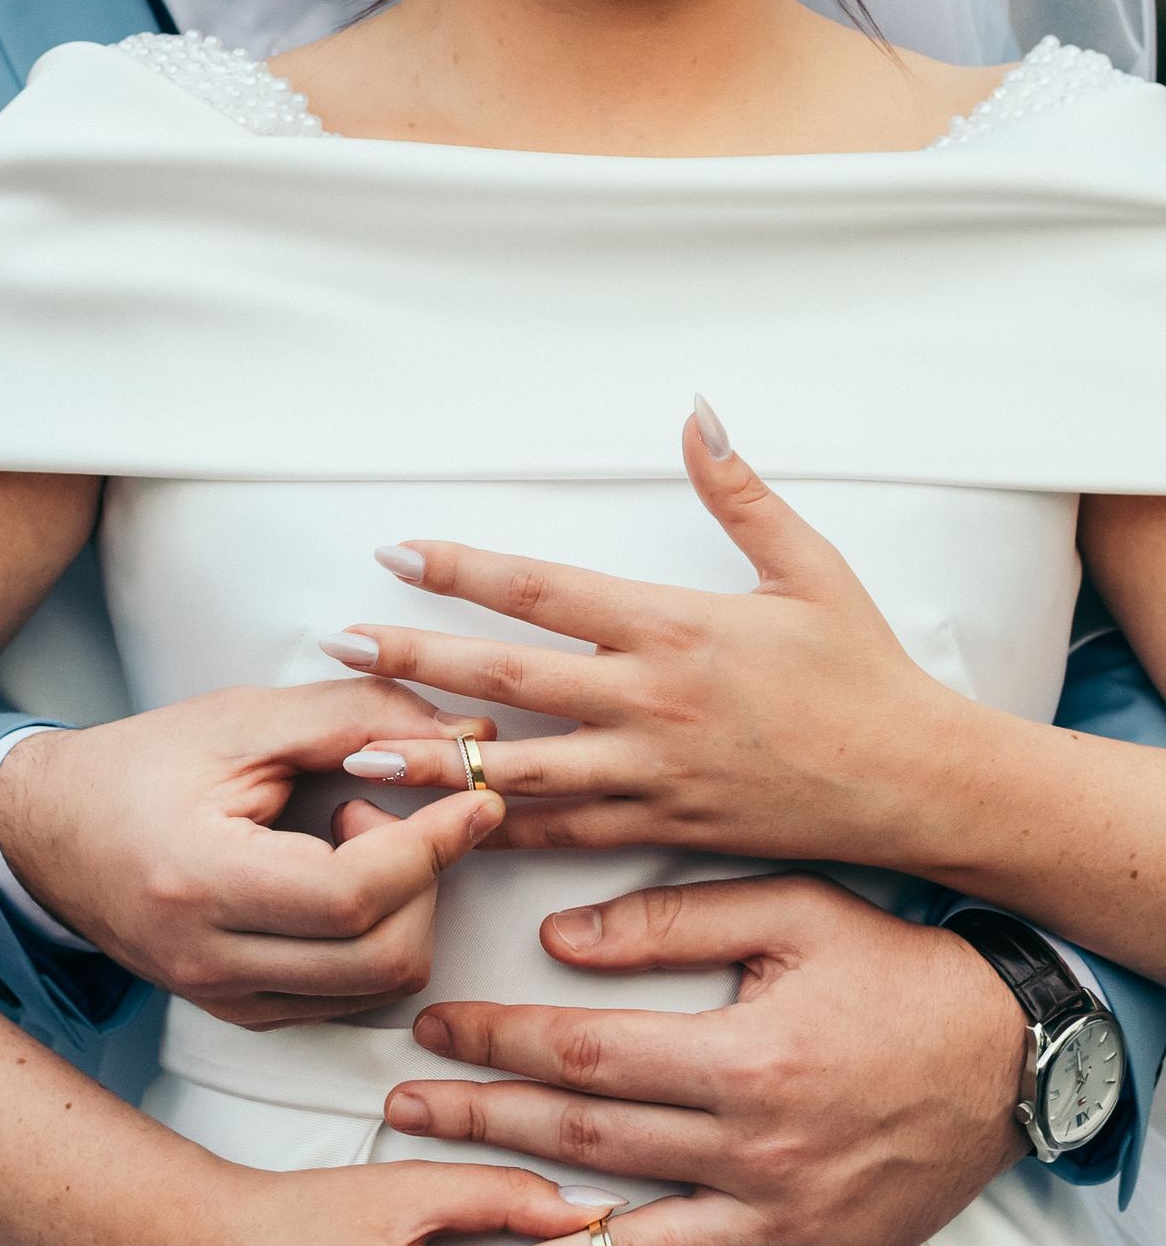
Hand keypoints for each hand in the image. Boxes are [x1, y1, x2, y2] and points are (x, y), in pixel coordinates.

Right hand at [0, 679, 501, 1026]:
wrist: (54, 835)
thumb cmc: (142, 767)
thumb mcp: (242, 719)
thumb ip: (356, 717)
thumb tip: (468, 737)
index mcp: (197, 881)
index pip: (352, 896)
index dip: (432, 847)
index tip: (476, 797)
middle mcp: (209, 961)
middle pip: (381, 957)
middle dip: (426, 880)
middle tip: (388, 811)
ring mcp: (227, 1000)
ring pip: (379, 986)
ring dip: (405, 909)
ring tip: (351, 840)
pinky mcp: (246, 1014)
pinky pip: (352, 996)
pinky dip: (377, 938)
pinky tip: (338, 879)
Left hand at [320, 402, 959, 865]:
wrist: (909, 782)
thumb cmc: (863, 672)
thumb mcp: (809, 568)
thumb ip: (741, 493)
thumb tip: (698, 412)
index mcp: (674, 627)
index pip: (543, 591)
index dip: (462, 569)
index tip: (396, 554)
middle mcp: (648, 702)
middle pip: (505, 679)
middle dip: (411, 662)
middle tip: (337, 650)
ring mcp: (648, 773)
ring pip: (516, 769)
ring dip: (429, 762)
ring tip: (353, 756)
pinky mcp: (660, 829)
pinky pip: (564, 833)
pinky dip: (500, 830)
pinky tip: (444, 829)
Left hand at [381, 874, 1029, 1245]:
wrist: (1014, 1056)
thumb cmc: (900, 976)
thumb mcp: (796, 914)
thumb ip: (673, 922)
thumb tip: (560, 938)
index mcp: (742, 1060)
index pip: (581, 1055)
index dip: (494, 1042)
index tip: (432, 1030)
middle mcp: (753, 1152)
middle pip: (583, 1145)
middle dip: (478, 1126)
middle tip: (401, 1115)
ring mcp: (783, 1224)